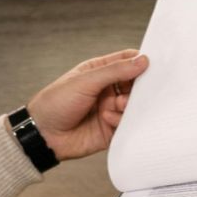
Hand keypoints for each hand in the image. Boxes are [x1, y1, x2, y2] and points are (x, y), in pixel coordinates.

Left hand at [26, 49, 149, 161]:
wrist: (43, 136)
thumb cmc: (55, 103)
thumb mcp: (85, 81)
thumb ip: (115, 71)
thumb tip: (141, 61)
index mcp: (99, 72)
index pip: (126, 61)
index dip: (140, 62)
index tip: (153, 65)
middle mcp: (107, 90)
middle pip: (135, 85)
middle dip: (138, 88)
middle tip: (137, 90)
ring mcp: (110, 109)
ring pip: (133, 105)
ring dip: (128, 105)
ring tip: (116, 106)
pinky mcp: (111, 129)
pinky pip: (128, 124)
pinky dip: (122, 121)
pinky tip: (108, 120)